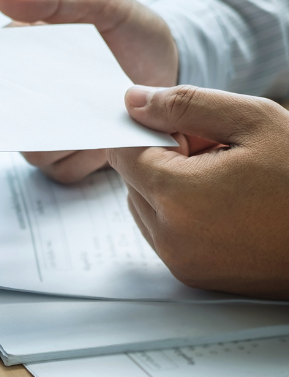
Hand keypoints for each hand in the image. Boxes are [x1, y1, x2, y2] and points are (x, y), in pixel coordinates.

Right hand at [0, 0, 179, 182]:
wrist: (167, 69)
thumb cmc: (129, 32)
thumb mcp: (101, 4)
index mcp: (22, 61)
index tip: (24, 76)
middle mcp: (26, 103)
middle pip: (9, 121)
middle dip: (36, 114)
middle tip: (69, 99)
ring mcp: (45, 135)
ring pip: (35, 150)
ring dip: (68, 137)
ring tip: (102, 116)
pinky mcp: (67, 161)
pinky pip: (64, 170)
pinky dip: (88, 158)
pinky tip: (110, 138)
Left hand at [107, 85, 288, 298]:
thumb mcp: (253, 121)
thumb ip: (185, 105)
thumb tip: (133, 100)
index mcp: (177, 196)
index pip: (123, 153)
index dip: (148, 131)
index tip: (182, 124)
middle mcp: (169, 236)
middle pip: (132, 181)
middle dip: (162, 158)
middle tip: (216, 149)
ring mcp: (180, 261)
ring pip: (144, 208)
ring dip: (168, 186)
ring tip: (225, 177)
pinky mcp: (193, 275)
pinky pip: (163, 234)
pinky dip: (180, 213)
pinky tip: (225, 203)